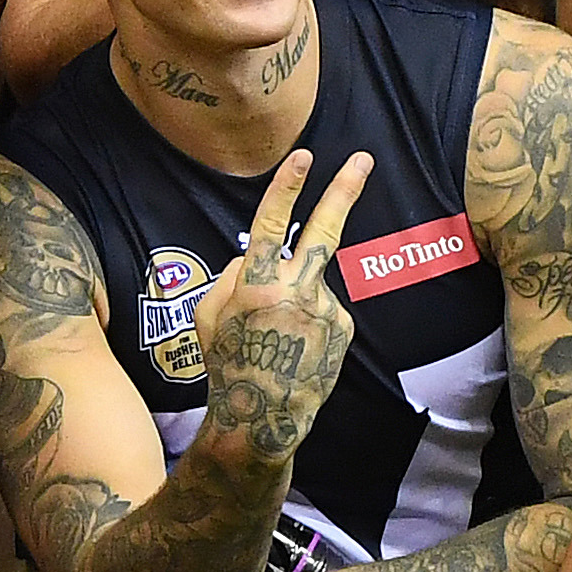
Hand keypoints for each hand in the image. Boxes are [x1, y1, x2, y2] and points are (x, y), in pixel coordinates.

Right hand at [187, 148, 375, 466]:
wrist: (265, 415)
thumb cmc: (228, 363)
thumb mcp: (209, 316)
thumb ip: (230, 277)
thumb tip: (254, 255)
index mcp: (257, 284)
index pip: (272, 225)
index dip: (286, 189)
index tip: (303, 157)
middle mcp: (296, 290)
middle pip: (325, 231)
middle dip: (344, 190)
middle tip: (363, 159)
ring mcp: (325, 308)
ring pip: (311, 283)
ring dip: (298, 301)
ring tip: (280, 339)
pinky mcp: (342, 327)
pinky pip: (323, 311)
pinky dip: (309, 322)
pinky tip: (297, 348)